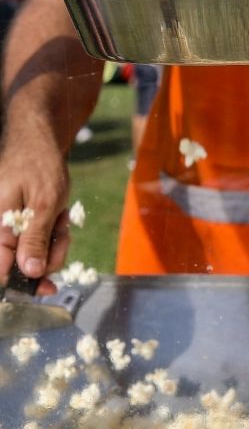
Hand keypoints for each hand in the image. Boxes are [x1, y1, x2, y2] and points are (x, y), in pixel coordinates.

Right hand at [0, 132, 70, 294]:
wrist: (38, 141)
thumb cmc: (39, 166)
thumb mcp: (45, 204)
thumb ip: (36, 240)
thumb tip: (30, 272)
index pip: (3, 270)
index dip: (27, 283)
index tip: (50, 287)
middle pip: (23, 265)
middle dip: (50, 254)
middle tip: (63, 231)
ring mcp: (9, 227)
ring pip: (34, 254)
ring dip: (55, 241)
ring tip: (61, 216)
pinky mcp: (21, 224)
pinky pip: (38, 240)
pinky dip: (53, 233)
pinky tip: (59, 215)